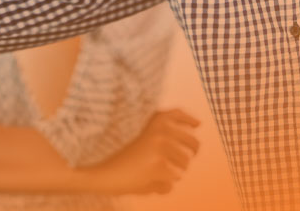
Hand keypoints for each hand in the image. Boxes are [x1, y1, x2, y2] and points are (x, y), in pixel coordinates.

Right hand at [80, 108, 200, 194]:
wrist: (102, 170)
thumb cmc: (121, 157)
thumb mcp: (139, 136)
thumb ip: (161, 133)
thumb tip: (194, 135)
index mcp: (154, 120)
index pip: (178, 114)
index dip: (189, 120)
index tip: (197, 125)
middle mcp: (161, 130)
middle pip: (193, 142)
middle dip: (191, 152)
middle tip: (186, 159)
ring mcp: (161, 148)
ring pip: (184, 166)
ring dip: (174, 172)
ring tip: (154, 173)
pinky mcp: (160, 166)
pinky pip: (172, 182)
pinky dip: (162, 186)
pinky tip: (147, 183)